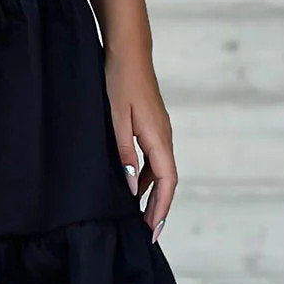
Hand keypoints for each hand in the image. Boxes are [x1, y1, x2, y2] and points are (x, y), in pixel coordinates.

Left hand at [105, 50, 175, 238]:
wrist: (129, 51)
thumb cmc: (120, 81)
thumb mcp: (116, 119)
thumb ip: (124, 154)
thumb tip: (133, 187)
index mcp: (158, 138)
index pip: (168, 182)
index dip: (162, 209)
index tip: (154, 231)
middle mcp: (165, 136)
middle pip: (168, 181)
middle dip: (159, 208)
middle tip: (148, 233)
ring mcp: (160, 131)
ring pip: (162, 171)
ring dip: (154, 194)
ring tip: (140, 217)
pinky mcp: (153, 126)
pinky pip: (155, 159)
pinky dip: (149, 177)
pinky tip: (135, 186)